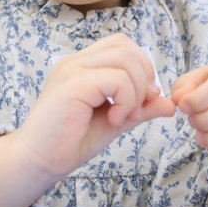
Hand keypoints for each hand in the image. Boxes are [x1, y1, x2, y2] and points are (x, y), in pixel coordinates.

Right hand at [15, 34, 176, 181]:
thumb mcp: (115, 121)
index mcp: (82, 65)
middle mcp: (75, 61)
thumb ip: (140, 108)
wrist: (37, 162)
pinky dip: (126, 101)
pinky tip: (114, 120)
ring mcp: (72, 70)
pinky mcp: (73, 85)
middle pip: (127, 47)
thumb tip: (170, 103)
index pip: (121, 44)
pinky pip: (117, 79)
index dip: (141, 66)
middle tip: (137, 108)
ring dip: (135, 90)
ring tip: (122, 116)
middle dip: (144, 76)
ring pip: (126, 59)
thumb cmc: (70, 142)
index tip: (142, 99)